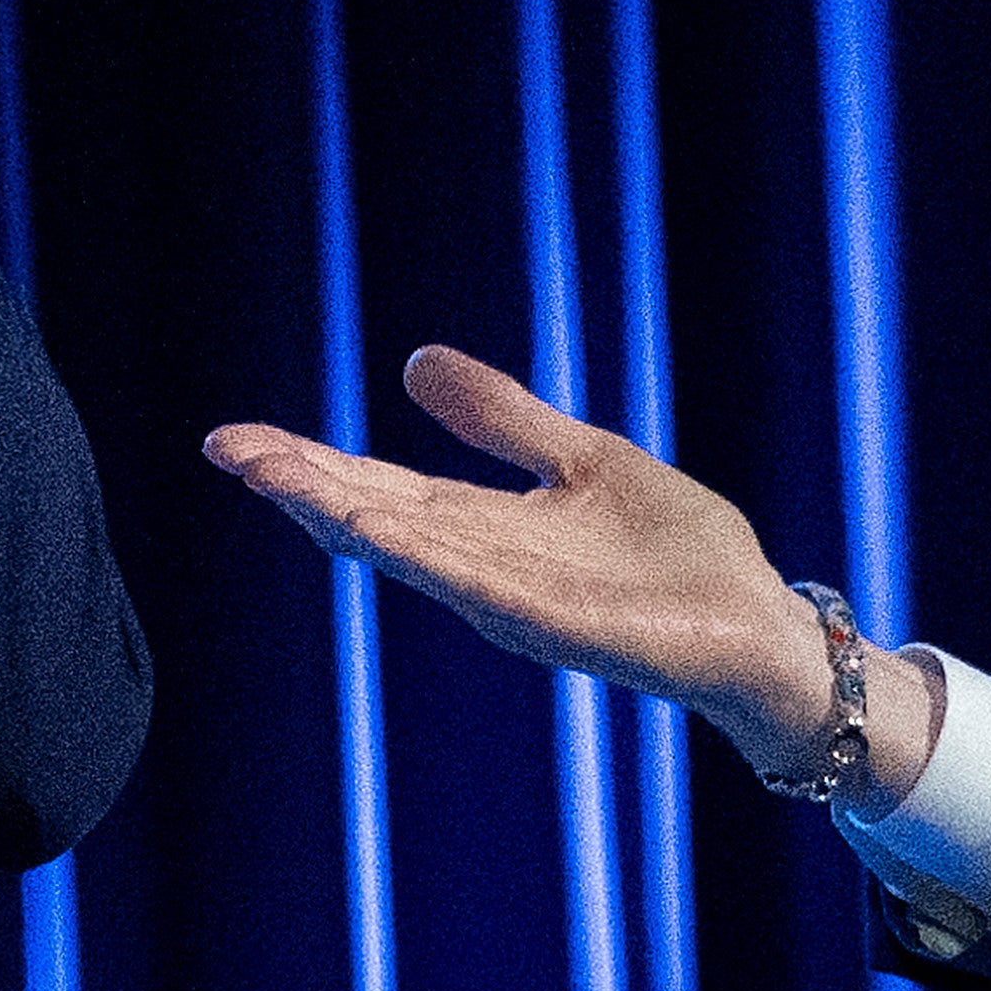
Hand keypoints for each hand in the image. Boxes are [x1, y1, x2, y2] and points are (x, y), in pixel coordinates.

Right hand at [202, 346, 921, 792]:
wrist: (762, 629)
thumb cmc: (683, 557)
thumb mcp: (586, 459)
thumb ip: (505, 418)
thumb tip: (417, 361)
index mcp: (484, 527)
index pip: (378, 488)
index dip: (307, 463)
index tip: (233, 438)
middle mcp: (482, 567)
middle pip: (375, 518)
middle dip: (301, 485)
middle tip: (228, 450)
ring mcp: (515, 600)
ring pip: (410, 551)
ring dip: (341, 516)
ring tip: (275, 479)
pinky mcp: (562, 624)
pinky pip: (478, 585)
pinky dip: (422, 557)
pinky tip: (375, 530)